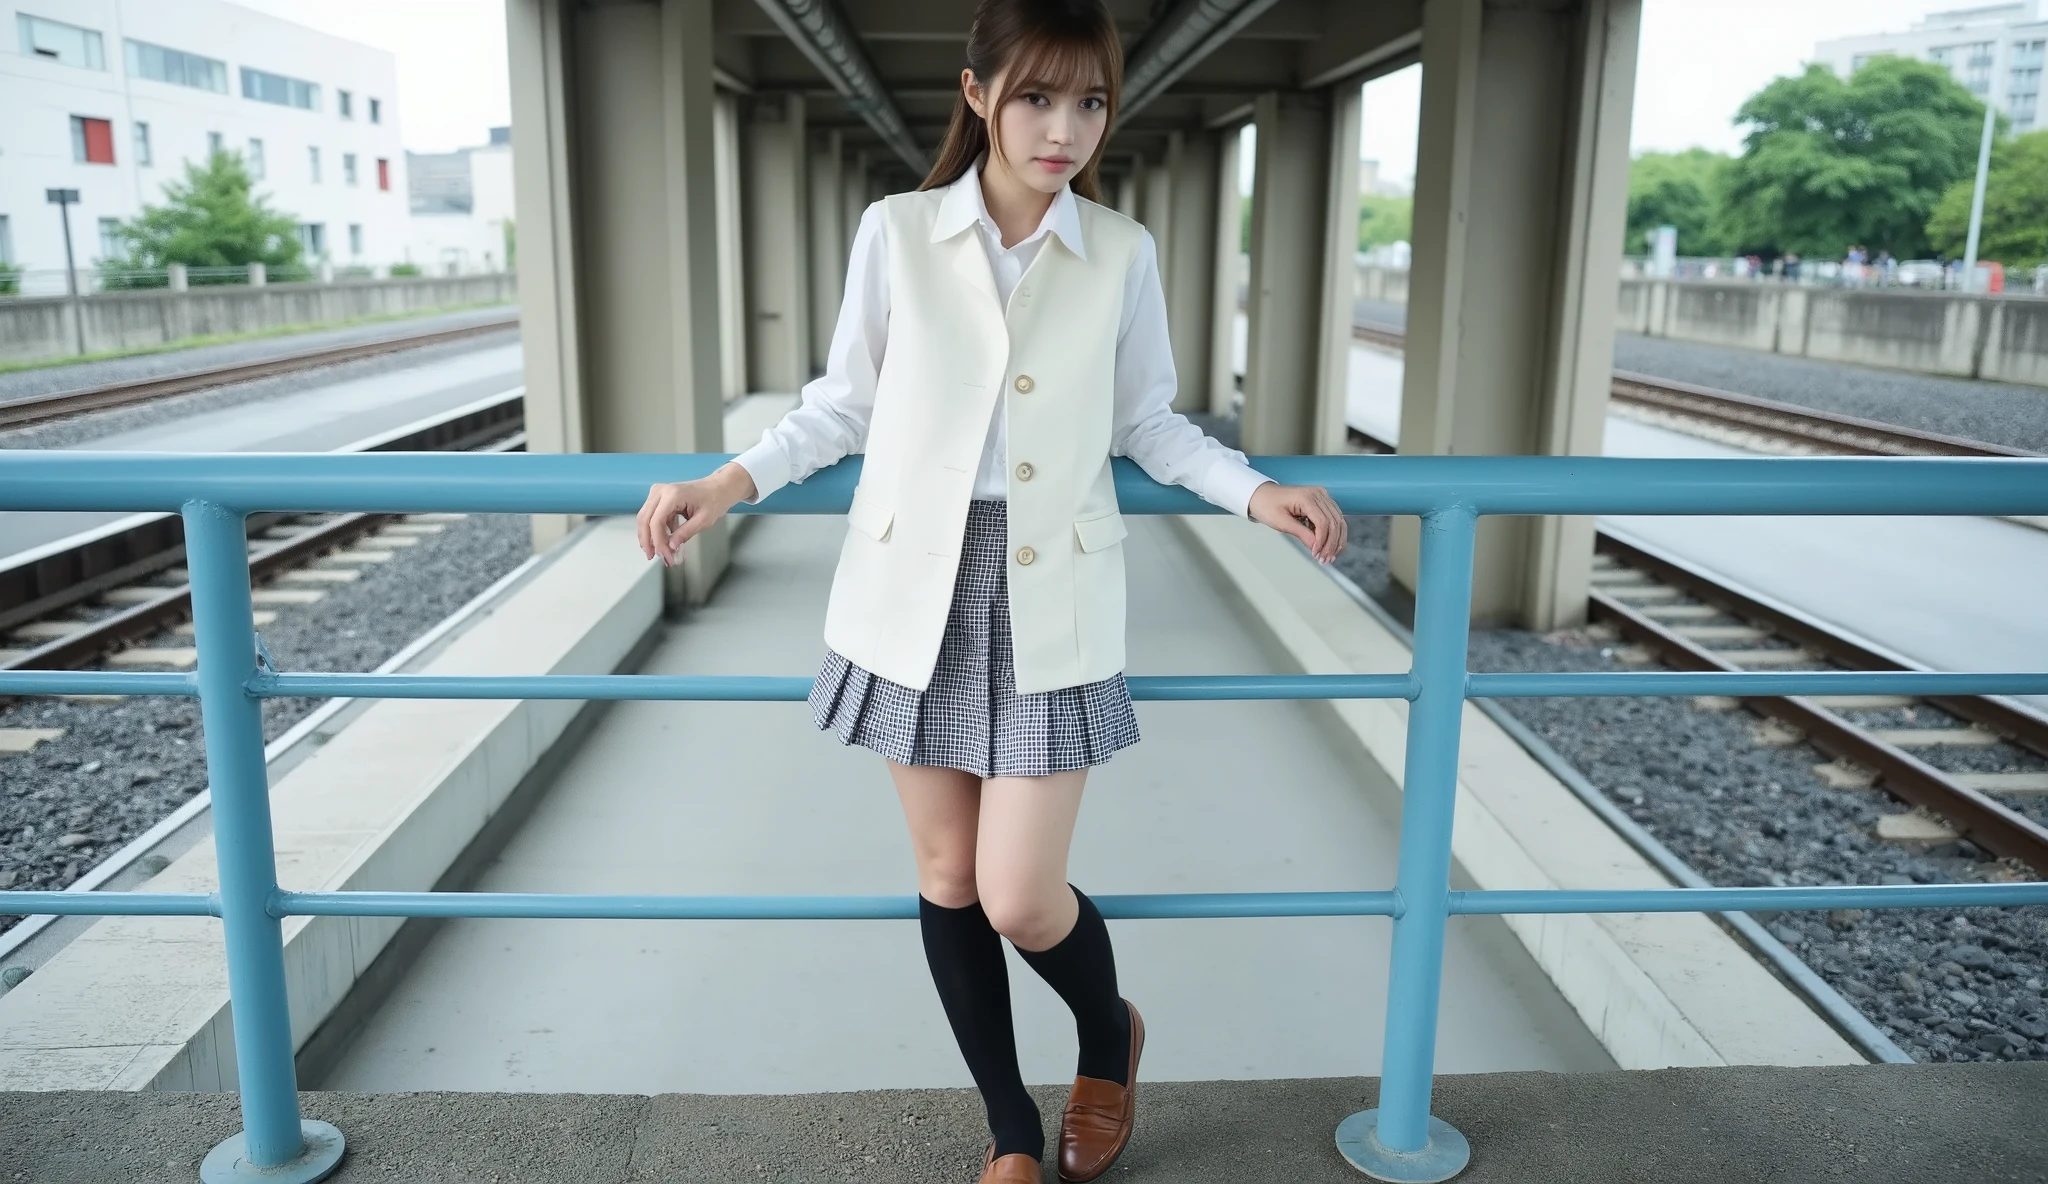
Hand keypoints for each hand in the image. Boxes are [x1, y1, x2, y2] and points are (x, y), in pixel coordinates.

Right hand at [635, 462, 756, 565]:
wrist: (718, 488)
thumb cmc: (714, 500)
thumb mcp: (703, 520)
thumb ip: (685, 533)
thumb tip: (670, 547)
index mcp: (673, 494)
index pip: (656, 521)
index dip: (658, 541)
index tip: (664, 555)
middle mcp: (661, 491)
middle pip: (645, 519)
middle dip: (649, 541)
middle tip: (653, 557)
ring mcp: (658, 492)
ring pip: (645, 519)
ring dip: (650, 537)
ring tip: (659, 553)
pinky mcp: (659, 498)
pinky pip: (652, 517)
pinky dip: (656, 531)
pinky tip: (664, 543)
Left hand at [1247, 481, 1345, 564]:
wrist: (1262, 495)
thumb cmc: (1267, 505)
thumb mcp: (1281, 522)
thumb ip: (1301, 534)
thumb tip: (1316, 547)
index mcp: (1307, 497)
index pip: (1323, 522)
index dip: (1322, 541)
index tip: (1317, 554)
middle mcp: (1318, 494)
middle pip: (1334, 522)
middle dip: (1331, 544)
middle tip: (1325, 559)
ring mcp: (1322, 496)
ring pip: (1339, 521)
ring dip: (1337, 540)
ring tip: (1329, 556)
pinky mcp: (1323, 501)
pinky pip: (1335, 518)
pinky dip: (1335, 534)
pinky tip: (1330, 546)